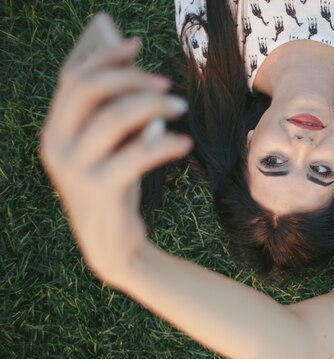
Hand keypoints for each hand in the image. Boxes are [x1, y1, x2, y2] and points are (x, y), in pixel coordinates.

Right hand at [39, 13, 192, 285]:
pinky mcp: (100, 190)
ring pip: (113, 117)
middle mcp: (56, 144)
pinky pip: (136, 155)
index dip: (104, 56)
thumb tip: (143, 75)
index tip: (136, 43)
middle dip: (130, 76)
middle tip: (167, 83)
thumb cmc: (116, 188)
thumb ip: (115, 114)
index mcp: (55, 129)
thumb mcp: (110, 148)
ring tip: (181, 107)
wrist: (113, 246)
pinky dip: (164, 143)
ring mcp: (74, 169)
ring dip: (153, 105)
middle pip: (88, 88)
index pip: (72, 78)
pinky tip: (184, 141)